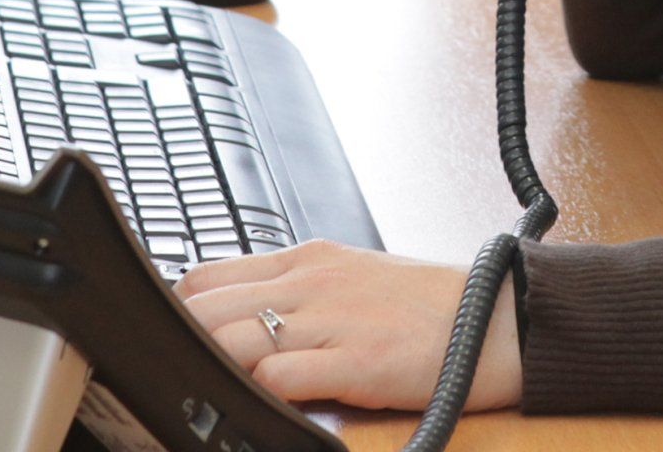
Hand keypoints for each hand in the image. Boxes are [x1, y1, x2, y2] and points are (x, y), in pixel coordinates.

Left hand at [175, 240, 520, 413]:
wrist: (494, 315)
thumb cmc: (421, 305)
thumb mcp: (346, 278)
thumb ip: (295, 292)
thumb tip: (239, 313)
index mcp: (304, 259)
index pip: (208, 274)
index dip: (179, 309)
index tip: (169, 337)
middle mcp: (309, 282)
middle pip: (208, 307)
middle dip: (181, 341)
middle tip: (173, 371)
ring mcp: (331, 320)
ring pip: (234, 338)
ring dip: (209, 366)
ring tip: (200, 390)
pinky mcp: (357, 362)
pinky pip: (283, 376)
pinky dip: (257, 392)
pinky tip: (252, 404)